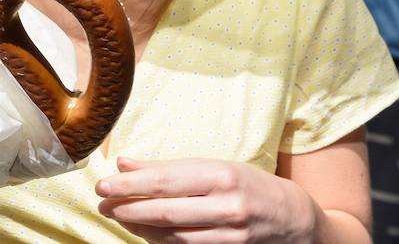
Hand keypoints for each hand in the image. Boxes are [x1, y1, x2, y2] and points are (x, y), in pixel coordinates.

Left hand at [96, 157, 318, 242]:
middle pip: (165, 211)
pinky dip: (161, 241)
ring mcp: (230, 234)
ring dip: (140, 227)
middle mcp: (227, 206)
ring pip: (172, 235)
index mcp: (221, 175)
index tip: (104, 185)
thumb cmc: (249, 185)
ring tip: (119, 217)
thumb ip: (168, 167)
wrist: (295, 219)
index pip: (165, 181)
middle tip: (102, 204)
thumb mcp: (214, 166)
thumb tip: (124, 163)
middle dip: (128, 208)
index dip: (130, 185)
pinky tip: (145, 232)